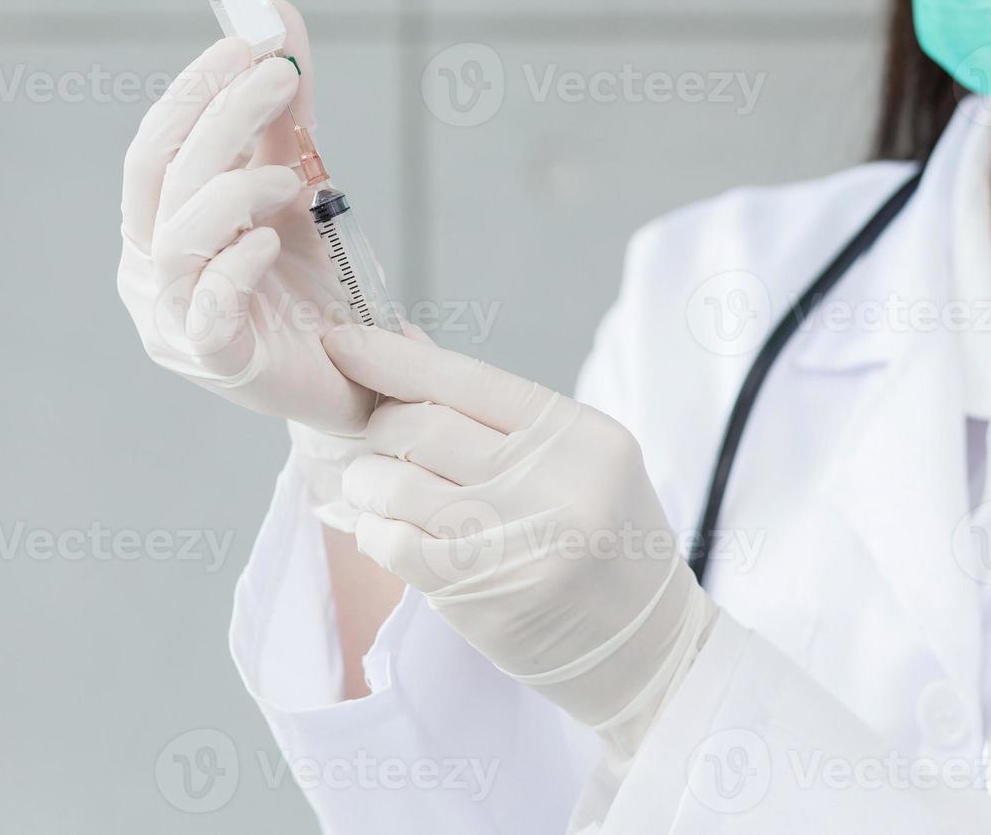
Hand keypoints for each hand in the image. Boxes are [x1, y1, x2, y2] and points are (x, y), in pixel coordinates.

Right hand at [116, 1, 375, 433]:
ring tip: (294, 178)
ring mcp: (175, 321)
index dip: (194, 90)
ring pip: (179, 236)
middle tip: (278, 73)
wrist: (352, 376)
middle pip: (162, 180)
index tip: (246, 40)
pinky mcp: (215, 363)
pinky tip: (274, 243)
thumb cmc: (309, 287)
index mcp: (158, 228)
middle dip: (218, 116)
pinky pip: (208, 306)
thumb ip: (284, 116)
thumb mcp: (295, 189)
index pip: (154, 148)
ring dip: (236, 188)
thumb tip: (280, 20)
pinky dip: (238, 264)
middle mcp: (151, 273)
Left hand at [322, 324, 717, 752]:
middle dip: (378, 426)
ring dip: (365, 480)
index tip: (344, 343)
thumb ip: (491, 411)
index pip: (469, 380)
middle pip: (422, 427)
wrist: (646, 647)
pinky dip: (372, 529)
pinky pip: (393, 544)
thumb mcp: (574, 460)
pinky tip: (384, 529)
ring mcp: (519, 544)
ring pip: (397, 484)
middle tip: (373, 437)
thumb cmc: (603, 541)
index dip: (394, 359)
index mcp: (581, 436)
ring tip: (371, 485)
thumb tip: (401, 346)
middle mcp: (555, 483)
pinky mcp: (483, 598)